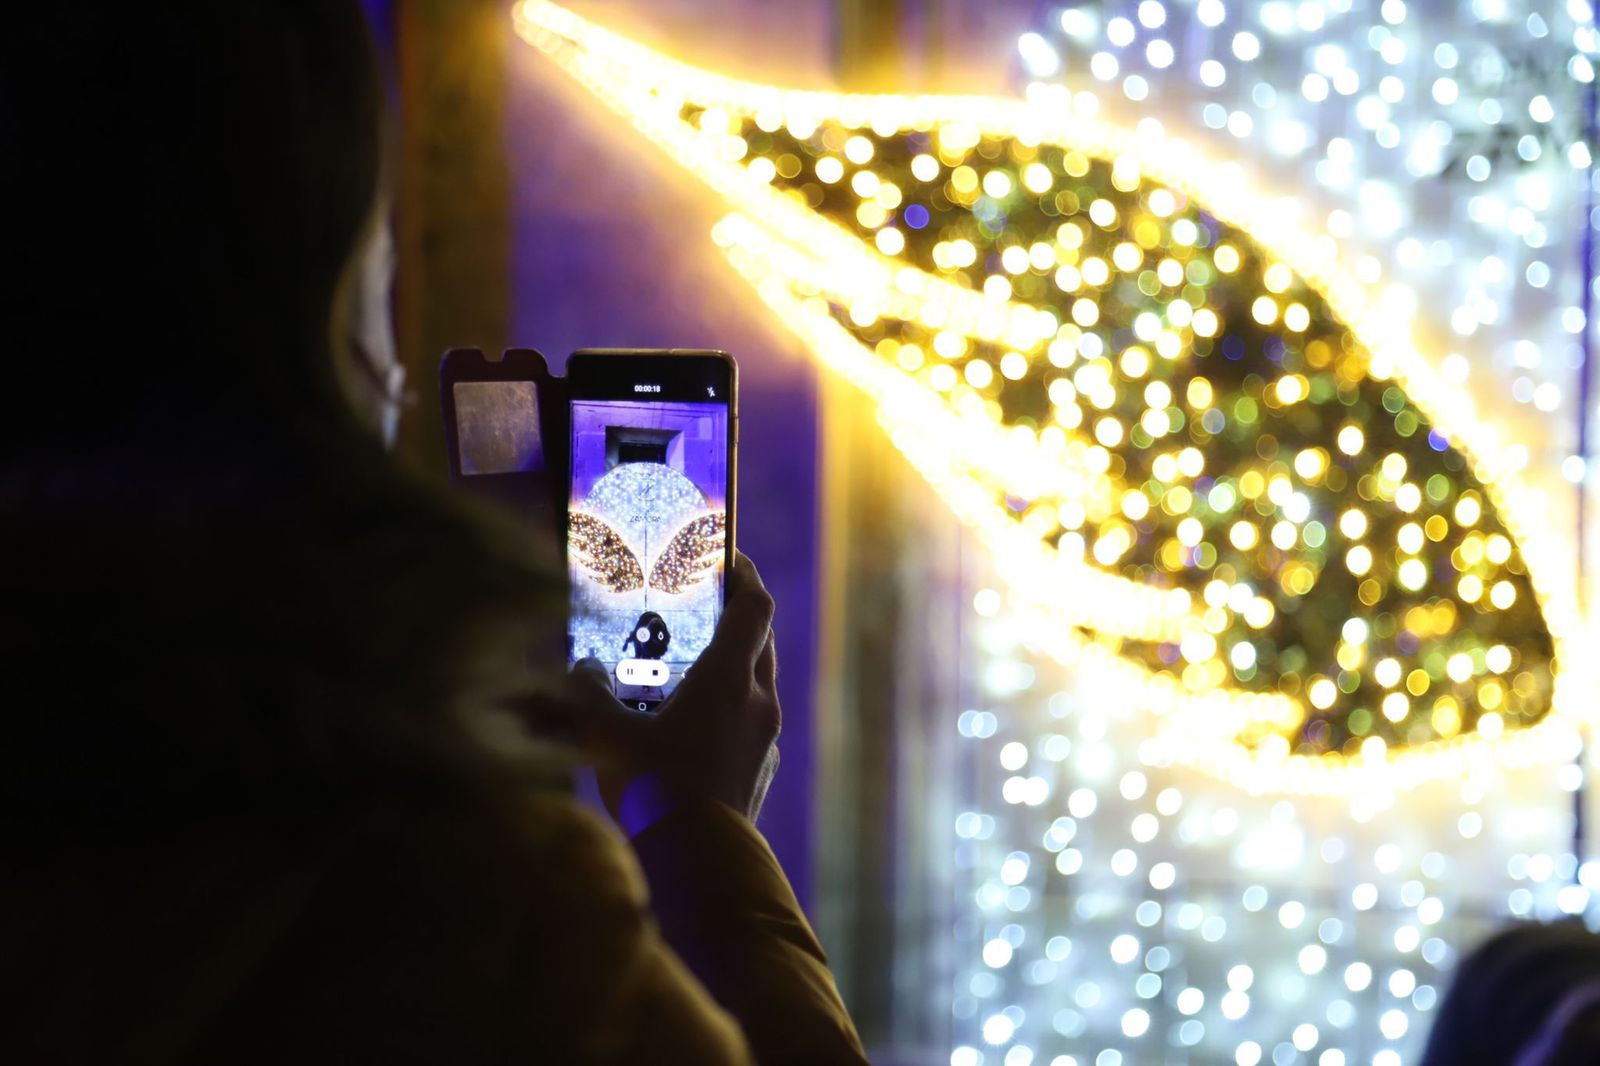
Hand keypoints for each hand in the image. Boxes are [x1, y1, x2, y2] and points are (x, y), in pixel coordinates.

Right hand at [560, 552, 781, 823]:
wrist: (698, 865)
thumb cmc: (654, 789)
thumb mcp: (605, 734)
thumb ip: (586, 693)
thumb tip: (577, 669)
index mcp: (727, 678)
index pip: (754, 606)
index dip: (744, 575)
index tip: (727, 557)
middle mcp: (756, 700)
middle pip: (760, 641)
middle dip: (736, 618)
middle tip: (702, 607)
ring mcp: (764, 738)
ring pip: (759, 682)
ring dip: (735, 666)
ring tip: (692, 666)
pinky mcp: (761, 770)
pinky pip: (753, 723)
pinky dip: (732, 709)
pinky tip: (695, 725)